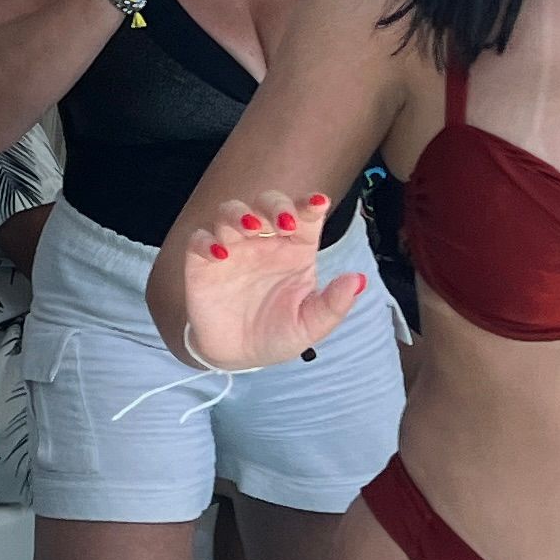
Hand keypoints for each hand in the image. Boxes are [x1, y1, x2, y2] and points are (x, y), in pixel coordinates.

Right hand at [172, 186, 369, 370]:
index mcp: (296, 249)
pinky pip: (200, 239)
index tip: (318, 203)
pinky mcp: (203, 261)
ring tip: (249, 228)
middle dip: (275, 205)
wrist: (238, 356)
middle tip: (281, 222)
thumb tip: (359, 279)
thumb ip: (333, 304)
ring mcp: (232, 247)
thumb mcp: (310, 326)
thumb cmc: (278, 334)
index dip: (310, 204)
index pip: (305, 216)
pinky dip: (207, 240)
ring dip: (239, 213)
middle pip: (268, 203)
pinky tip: (219, 255)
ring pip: (231, 211)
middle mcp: (264, 241)